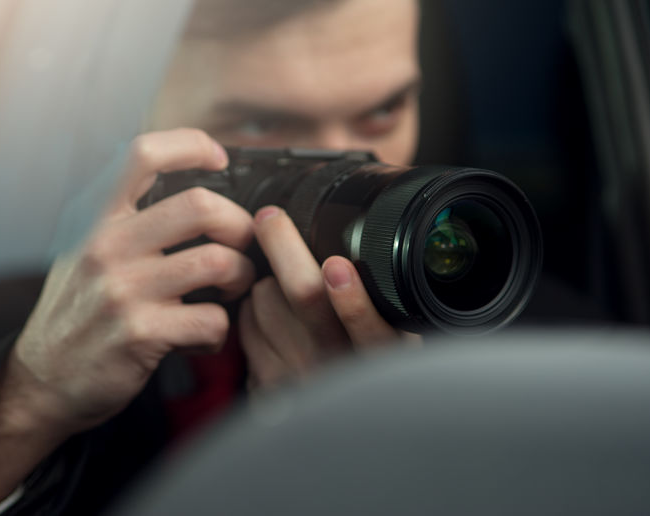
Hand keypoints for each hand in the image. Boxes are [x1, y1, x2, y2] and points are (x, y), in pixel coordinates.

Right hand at [0, 129, 254, 510]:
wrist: (42, 381)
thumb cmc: (75, 311)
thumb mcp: (82, 248)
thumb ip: (123, 215)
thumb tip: (184, 183)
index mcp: (93, 216)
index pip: (143, 153)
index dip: (192, 145)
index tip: (218, 159)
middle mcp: (105, 245)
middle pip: (200, 205)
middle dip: (239, 224)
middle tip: (243, 243)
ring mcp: (123, 289)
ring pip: (217, 261)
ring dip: (241, 276)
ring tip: (233, 287)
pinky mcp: (141, 333)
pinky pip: (212, 319)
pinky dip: (222, 329)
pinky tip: (205, 335)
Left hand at [238, 206, 420, 389]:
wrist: (343, 432)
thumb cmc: (372, 375)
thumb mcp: (403, 341)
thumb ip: (390, 302)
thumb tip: (359, 252)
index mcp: (380, 358)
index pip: (368, 328)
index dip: (351, 297)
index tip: (337, 267)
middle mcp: (338, 371)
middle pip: (303, 299)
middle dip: (283, 248)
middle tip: (271, 217)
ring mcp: (298, 380)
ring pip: (266, 303)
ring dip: (268, 281)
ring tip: (283, 283)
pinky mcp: (265, 387)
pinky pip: (246, 328)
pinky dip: (253, 311)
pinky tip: (271, 316)